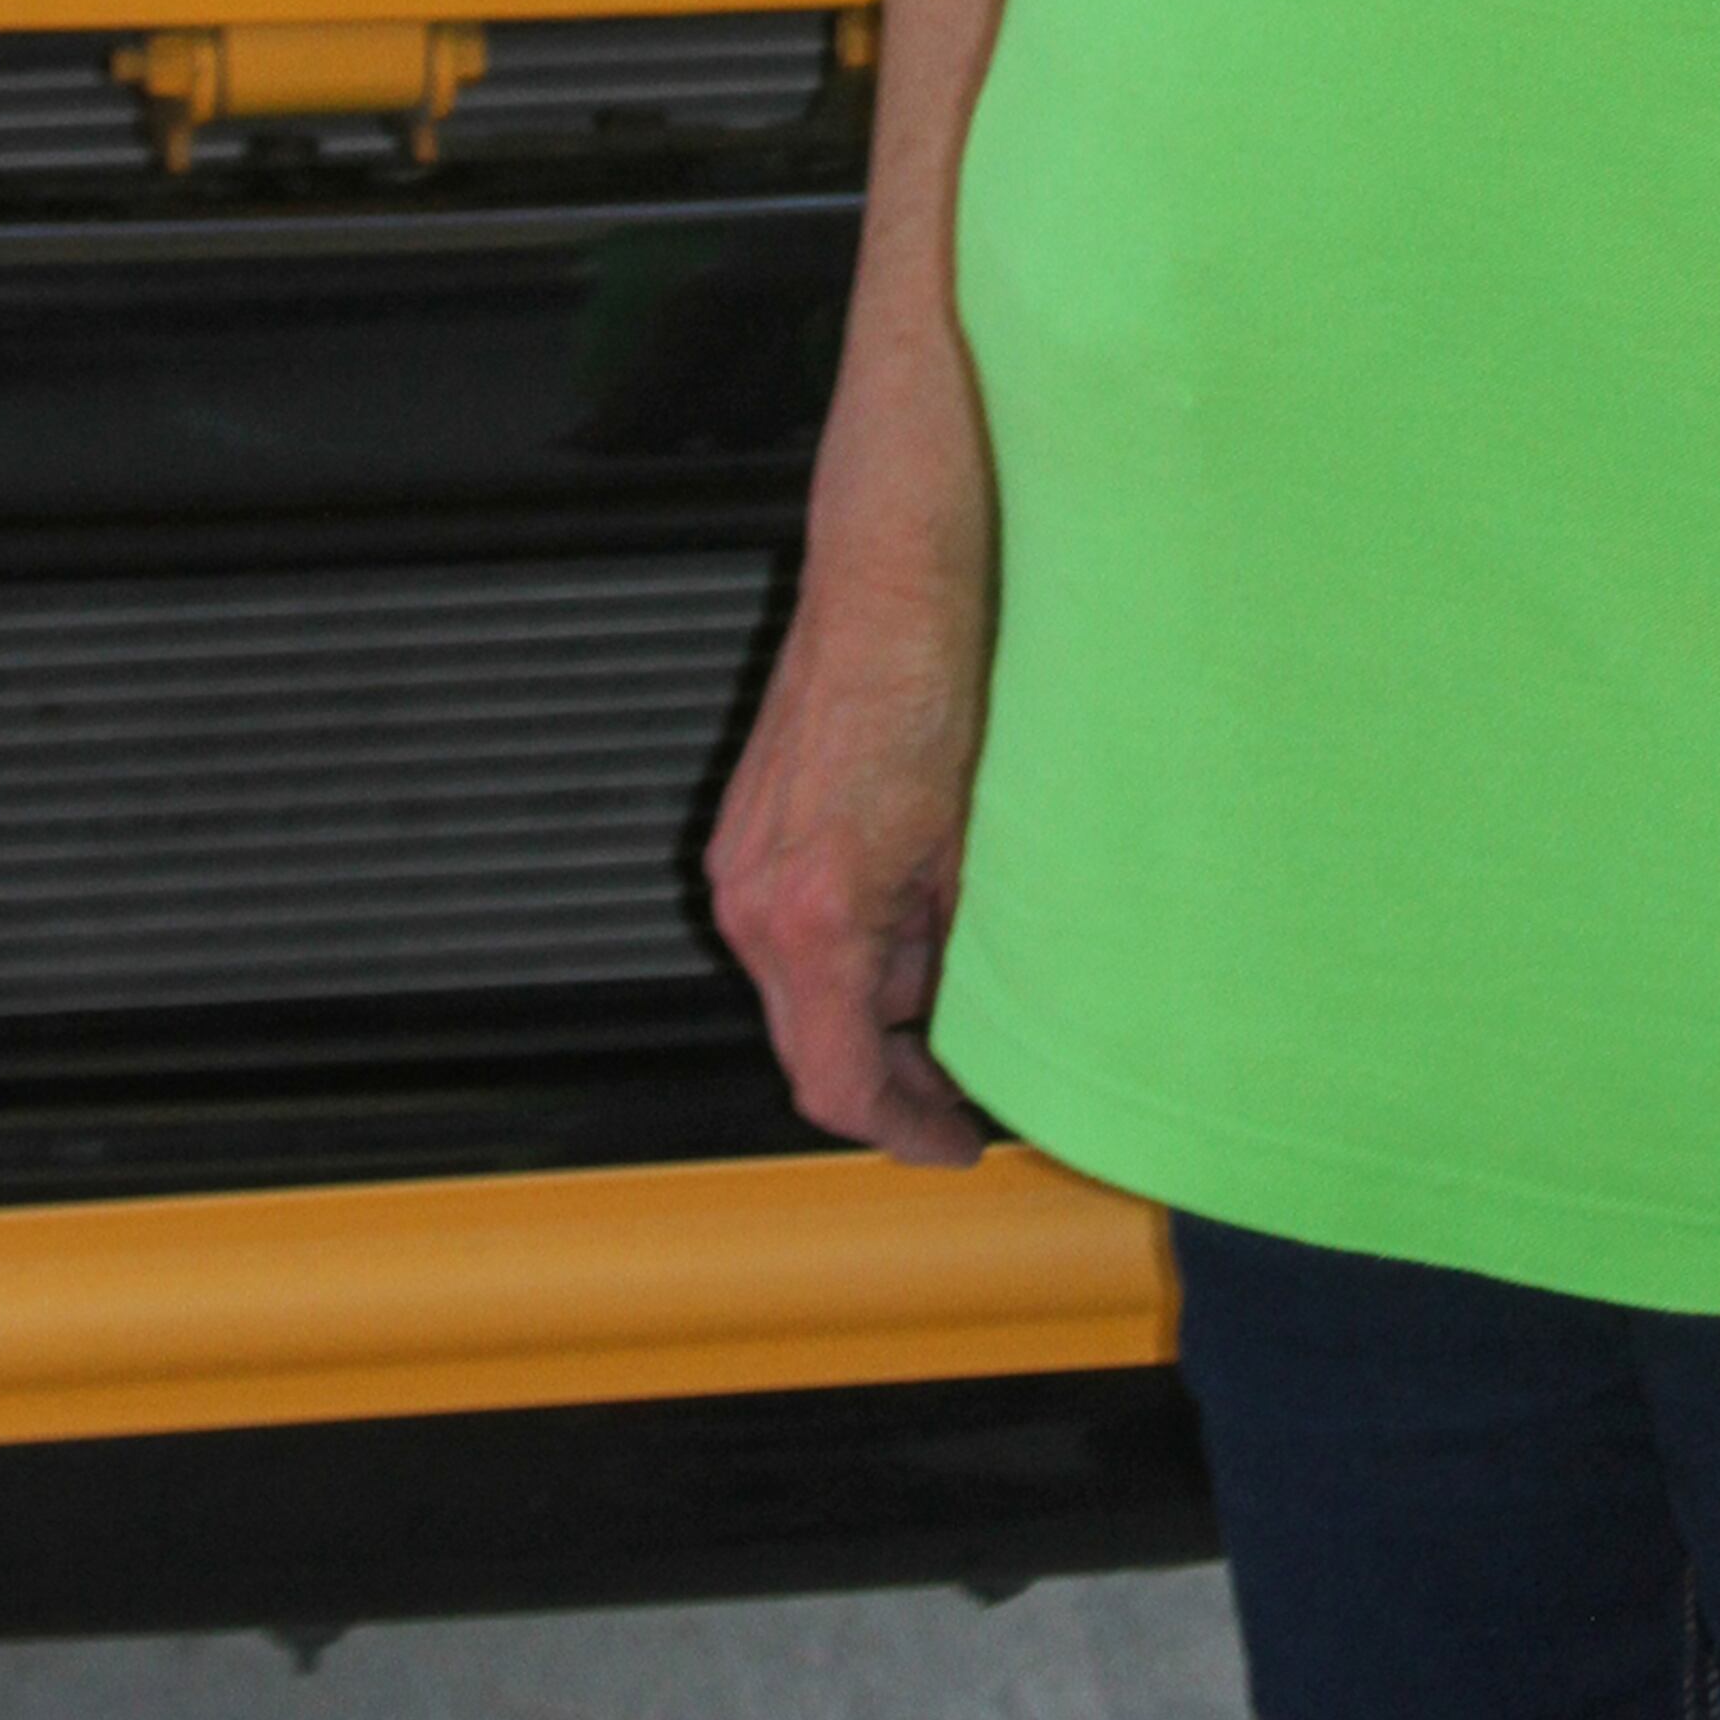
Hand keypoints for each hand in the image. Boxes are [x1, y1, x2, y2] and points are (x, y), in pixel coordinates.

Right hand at [707, 534, 994, 1166]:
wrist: (892, 577)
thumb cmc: (938, 682)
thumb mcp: (978, 846)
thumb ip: (959, 952)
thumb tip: (975, 1025)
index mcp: (813, 915)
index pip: (836, 1083)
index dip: (900, 1130)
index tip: (953, 1142)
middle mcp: (753, 898)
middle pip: (812, 1044)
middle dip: (893, 1073)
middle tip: (966, 1088)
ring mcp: (740, 862)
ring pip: (805, 985)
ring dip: (878, 998)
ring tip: (962, 971)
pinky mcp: (748, 829)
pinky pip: (793, 924)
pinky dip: (855, 940)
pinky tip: (921, 906)